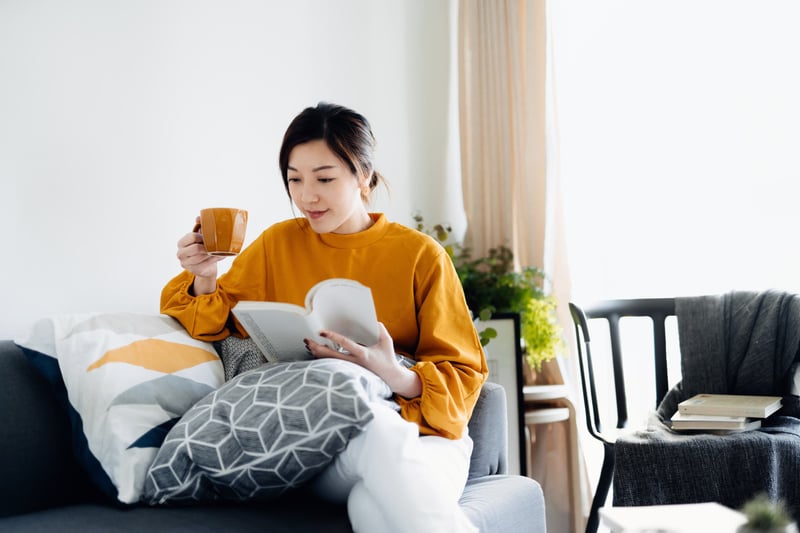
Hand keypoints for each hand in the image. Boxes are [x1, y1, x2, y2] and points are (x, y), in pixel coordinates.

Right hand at [176, 216, 223, 292]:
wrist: (206, 267)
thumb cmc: (203, 248)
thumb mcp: (200, 237)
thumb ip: (199, 226)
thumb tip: (198, 217)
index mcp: (181, 243)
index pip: (191, 237)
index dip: (201, 236)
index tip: (207, 237)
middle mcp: (180, 254)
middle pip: (196, 248)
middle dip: (207, 246)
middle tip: (215, 244)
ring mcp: (186, 264)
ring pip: (202, 256)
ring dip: (212, 253)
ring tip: (220, 250)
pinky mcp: (194, 271)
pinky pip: (206, 263)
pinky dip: (215, 259)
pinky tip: (220, 256)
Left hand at [306, 323, 421, 398]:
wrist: (390, 378)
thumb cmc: (388, 358)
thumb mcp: (387, 341)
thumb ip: (380, 329)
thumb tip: (371, 320)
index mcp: (363, 354)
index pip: (345, 344)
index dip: (333, 337)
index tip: (321, 332)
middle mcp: (354, 363)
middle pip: (331, 356)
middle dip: (317, 348)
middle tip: (307, 340)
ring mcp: (351, 369)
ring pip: (330, 362)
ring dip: (318, 354)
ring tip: (309, 345)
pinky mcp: (349, 372)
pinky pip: (333, 365)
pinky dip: (323, 359)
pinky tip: (317, 353)